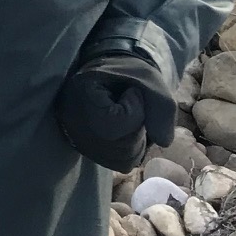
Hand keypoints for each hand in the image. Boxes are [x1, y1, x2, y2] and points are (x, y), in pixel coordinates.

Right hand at [55, 54, 169, 171]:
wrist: (108, 74)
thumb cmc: (127, 72)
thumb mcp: (149, 79)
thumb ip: (161, 106)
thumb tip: (163, 142)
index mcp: (80, 93)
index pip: (117, 120)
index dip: (136, 107)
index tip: (130, 91)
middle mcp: (71, 122)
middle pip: (122, 144)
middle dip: (138, 126)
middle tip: (130, 106)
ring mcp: (77, 140)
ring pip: (124, 158)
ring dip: (137, 139)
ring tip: (127, 118)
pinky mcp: (88, 152)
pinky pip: (122, 163)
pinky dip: (133, 149)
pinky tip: (126, 131)